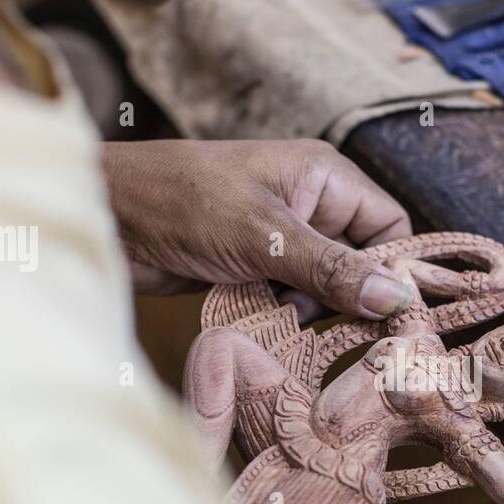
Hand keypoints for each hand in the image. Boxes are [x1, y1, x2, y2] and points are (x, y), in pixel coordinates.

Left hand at [103, 139, 415, 318]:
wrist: (105, 216)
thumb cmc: (182, 203)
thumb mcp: (266, 238)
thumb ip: (332, 270)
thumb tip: (398, 298)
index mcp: (324, 177)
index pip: (390, 227)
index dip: (394, 270)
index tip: (389, 316)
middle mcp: (310, 205)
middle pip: (360, 262)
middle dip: (348, 296)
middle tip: (333, 326)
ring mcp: (281, 237)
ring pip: (326, 287)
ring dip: (310, 309)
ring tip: (280, 313)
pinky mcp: (255, 265)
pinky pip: (291, 297)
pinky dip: (282, 314)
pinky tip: (261, 318)